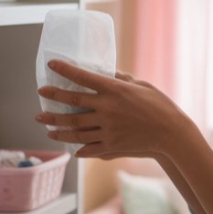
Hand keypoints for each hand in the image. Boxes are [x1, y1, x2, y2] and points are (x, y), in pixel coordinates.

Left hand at [34, 60, 190, 159]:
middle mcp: (106, 108)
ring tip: (46, 127)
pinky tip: (70, 148)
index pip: (82, 77)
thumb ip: (122, 79)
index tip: (51, 65)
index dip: (64, 70)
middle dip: (52, 98)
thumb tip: (108, 72)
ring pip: (74, 129)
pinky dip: (77, 148)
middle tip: (40, 95)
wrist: (172, 133)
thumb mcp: (142, 86)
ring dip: (57, 128)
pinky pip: (89, 147)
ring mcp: (107, 128)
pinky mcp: (112, 145)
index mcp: (113, 90)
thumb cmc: (160, 105)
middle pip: (72, 103)